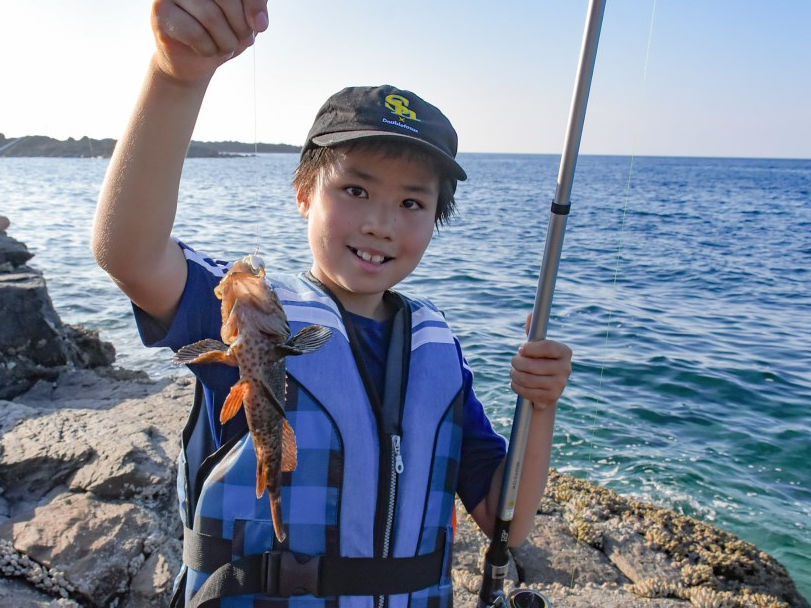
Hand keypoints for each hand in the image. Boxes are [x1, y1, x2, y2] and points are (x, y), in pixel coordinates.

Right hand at [151, 0, 268, 83]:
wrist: (191, 59)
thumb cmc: (221, 32)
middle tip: (241, 40)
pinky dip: (208, 50)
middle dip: (240, 26)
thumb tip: (259, 21)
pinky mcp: (161, 12)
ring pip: (211, 17)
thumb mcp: (245, 19)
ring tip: (224, 47)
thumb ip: (255, 9)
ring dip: (226, 42)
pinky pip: (195, 33)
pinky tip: (206, 51)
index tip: (260, 26)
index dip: (254, 4)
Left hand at [510, 318, 571, 408]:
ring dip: (514, 374)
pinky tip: (518, 383)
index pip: (547, 347)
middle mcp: (566, 368)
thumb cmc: (540, 362)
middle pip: (533, 365)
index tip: (521, 349)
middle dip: (517, 362)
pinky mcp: (550, 398)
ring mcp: (560, 385)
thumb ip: (533, 332)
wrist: (547, 390)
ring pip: (526, 378)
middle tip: (514, 361)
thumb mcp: (537, 348)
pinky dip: (516, 386)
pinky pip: (525, 390)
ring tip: (514, 372)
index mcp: (565, 352)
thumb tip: (531, 315)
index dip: (531, 348)